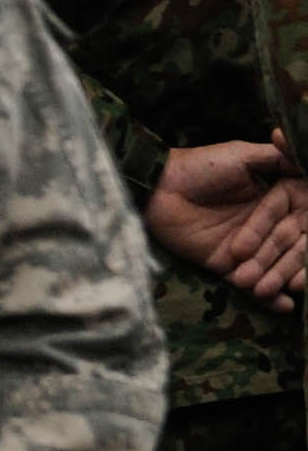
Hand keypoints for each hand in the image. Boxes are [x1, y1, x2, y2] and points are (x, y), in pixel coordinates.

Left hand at [150, 139, 307, 308]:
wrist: (157, 189)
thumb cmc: (198, 167)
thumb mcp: (239, 156)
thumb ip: (274, 157)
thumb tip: (296, 144)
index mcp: (274, 201)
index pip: (297, 222)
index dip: (303, 236)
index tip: (307, 243)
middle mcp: (265, 226)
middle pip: (288, 248)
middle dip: (289, 263)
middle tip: (294, 279)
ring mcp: (247, 248)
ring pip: (273, 268)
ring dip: (279, 280)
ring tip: (281, 290)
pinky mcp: (226, 266)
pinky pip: (252, 285)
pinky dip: (270, 299)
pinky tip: (284, 306)